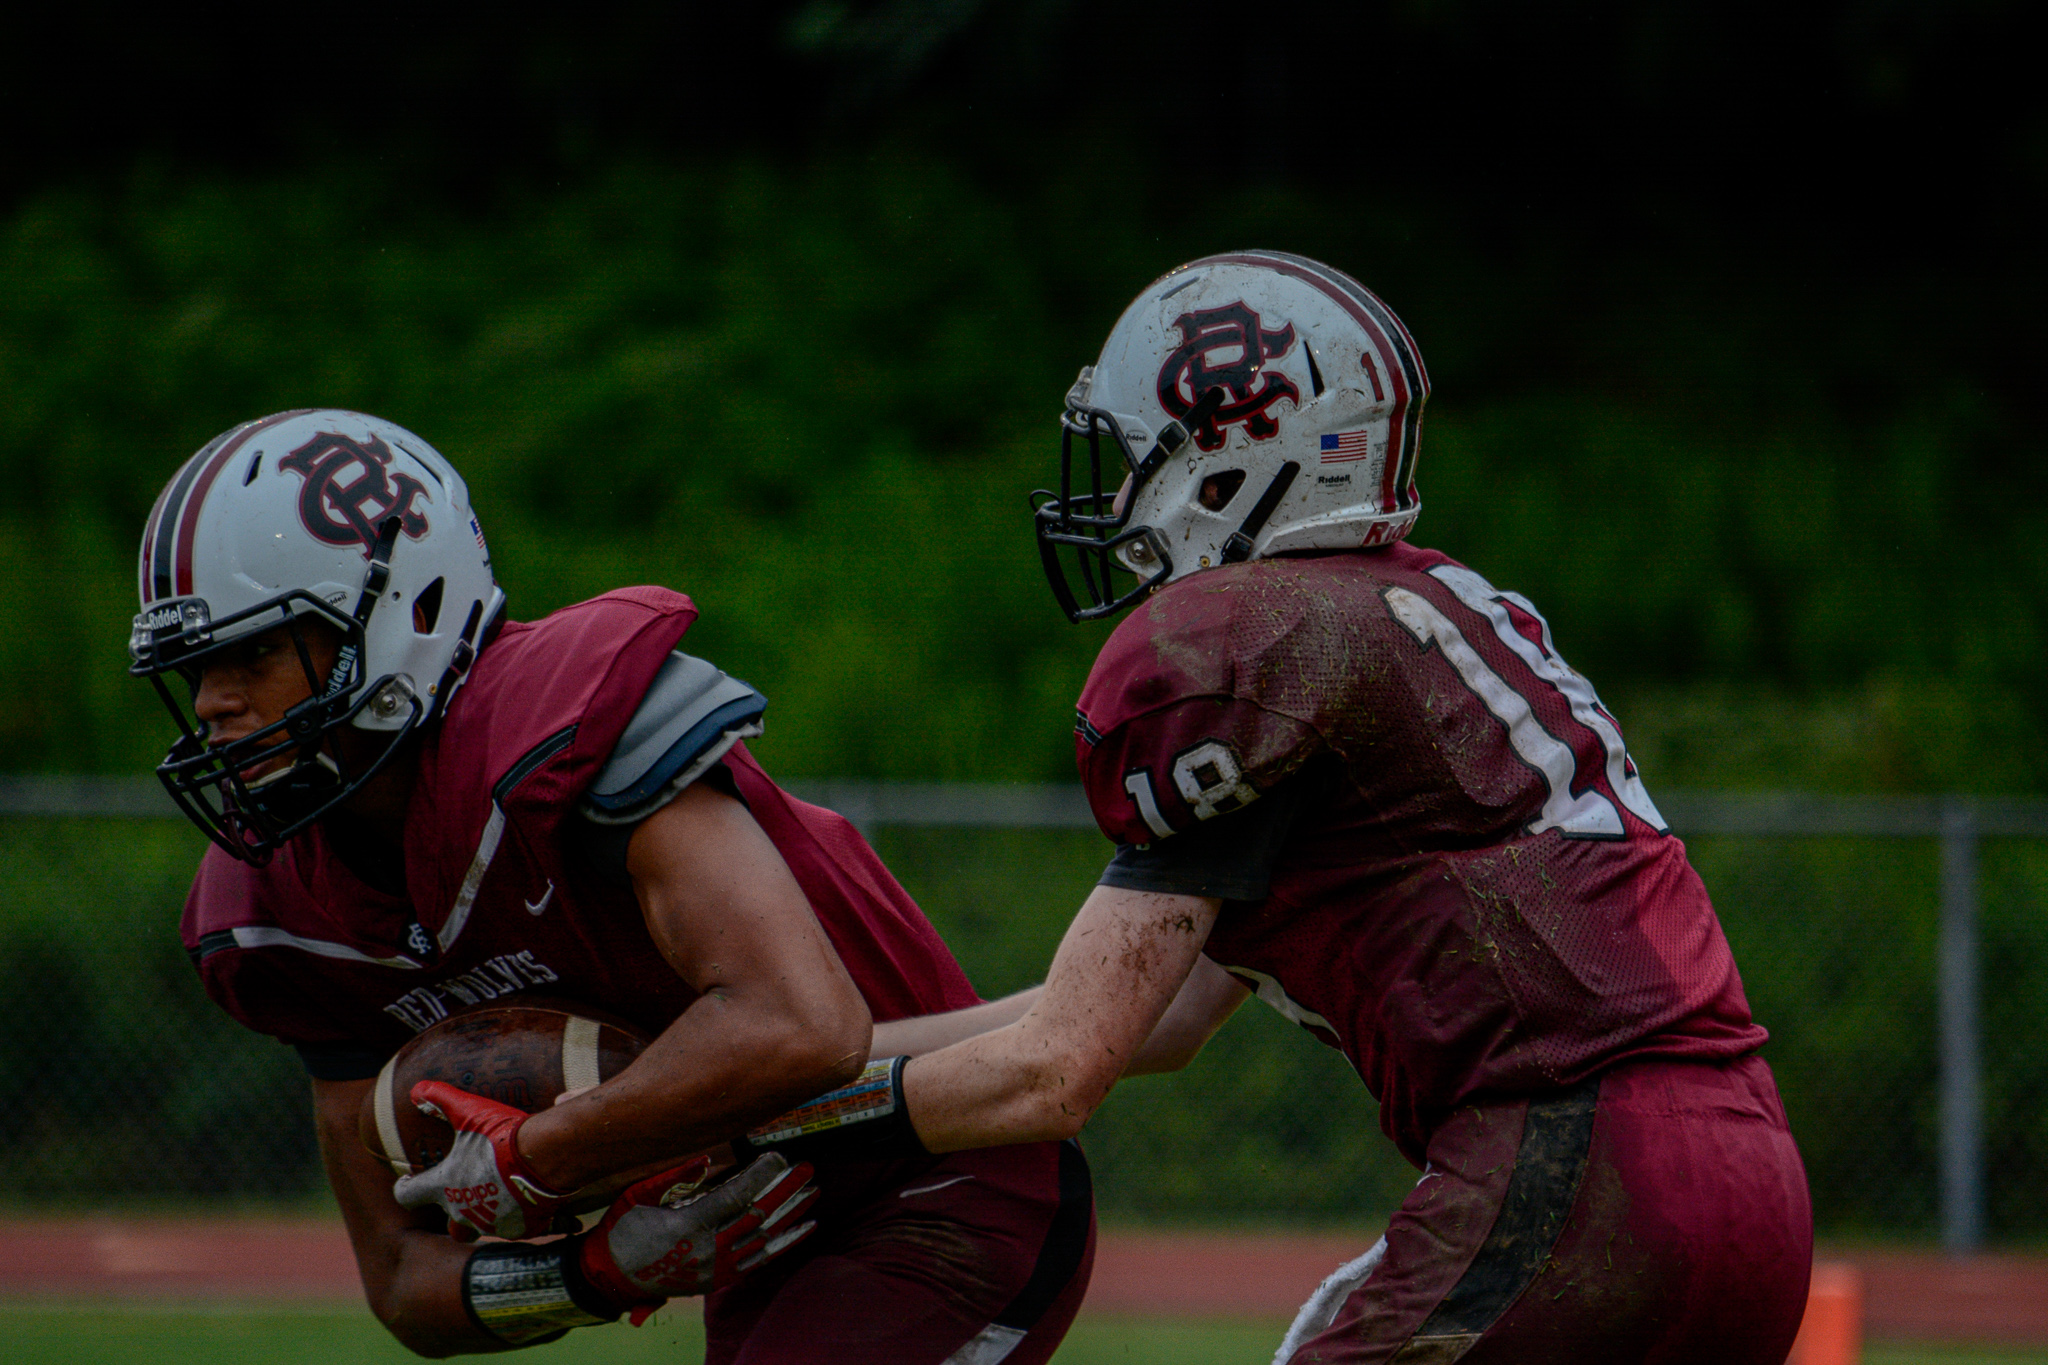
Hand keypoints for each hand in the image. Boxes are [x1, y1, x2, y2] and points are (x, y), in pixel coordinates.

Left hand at [390, 1080, 572, 1240]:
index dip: (406, 1188)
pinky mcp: (523, 1228)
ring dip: (492, 1212)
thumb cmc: (501, 1136)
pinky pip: (518, 1227)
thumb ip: (442, 1099)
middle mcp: (464, 1211)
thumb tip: (416, 1090)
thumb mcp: (468, 1111)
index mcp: (444, 1186)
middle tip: (469, 1195)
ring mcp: (494, 1223)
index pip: (408, 1195)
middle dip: (457, 1215)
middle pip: (452, 1226)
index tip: (408, 1182)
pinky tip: (532, 1200)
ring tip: (506, 1191)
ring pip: (487, 1226)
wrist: (546, 1157)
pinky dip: (523, 1216)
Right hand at [576, 1153, 817, 1319]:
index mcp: (688, 1225)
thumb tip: (707, 1159)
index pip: (735, 1197)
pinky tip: (805, 1227)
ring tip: (814, 1191)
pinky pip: (761, 1261)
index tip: (778, 1156)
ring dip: (791, 1214)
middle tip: (807, 1167)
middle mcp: (707, 1250)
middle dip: (785, 1190)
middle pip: (757, 1216)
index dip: (760, 1175)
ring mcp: (715, 1269)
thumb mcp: (637, 1195)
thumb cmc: (622, 1228)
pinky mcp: (719, 1280)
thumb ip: (672, 1177)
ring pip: (765, 1239)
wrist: (612, 1277)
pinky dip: (785, 1244)